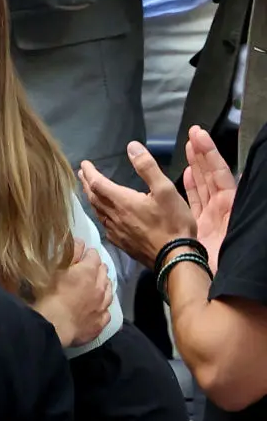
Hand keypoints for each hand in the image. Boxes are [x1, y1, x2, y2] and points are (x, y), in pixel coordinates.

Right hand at [36, 240, 112, 347]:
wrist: (54, 325)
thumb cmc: (50, 293)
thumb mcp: (56, 269)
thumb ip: (71, 254)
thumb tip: (81, 242)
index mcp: (88, 272)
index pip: (94, 257)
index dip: (89, 253)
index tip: (85, 252)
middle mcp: (100, 288)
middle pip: (104, 274)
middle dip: (99, 269)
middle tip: (92, 267)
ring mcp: (102, 307)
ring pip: (109, 293)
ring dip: (105, 286)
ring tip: (100, 284)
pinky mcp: (99, 324)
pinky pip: (106, 313)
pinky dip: (104, 307)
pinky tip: (100, 308)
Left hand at [79, 142, 196, 268]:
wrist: (175, 259)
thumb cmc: (173, 223)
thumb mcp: (165, 190)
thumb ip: (147, 167)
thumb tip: (131, 147)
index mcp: (122, 201)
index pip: (97, 183)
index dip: (89, 172)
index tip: (84, 164)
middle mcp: (114, 216)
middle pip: (94, 197)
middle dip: (87, 184)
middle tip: (82, 174)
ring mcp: (116, 231)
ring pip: (98, 212)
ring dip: (92, 198)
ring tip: (89, 191)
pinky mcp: (121, 243)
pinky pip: (105, 225)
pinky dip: (100, 214)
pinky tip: (104, 216)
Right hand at [182, 126, 235, 271]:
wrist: (211, 286)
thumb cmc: (223, 259)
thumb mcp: (232, 225)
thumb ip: (228, 198)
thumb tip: (215, 178)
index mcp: (230, 206)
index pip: (221, 173)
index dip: (210, 153)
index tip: (199, 135)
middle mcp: (223, 210)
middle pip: (213, 175)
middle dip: (203, 154)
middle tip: (194, 133)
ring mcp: (212, 219)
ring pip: (204, 186)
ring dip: (197, 166)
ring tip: (190, 147)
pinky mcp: (200, 228)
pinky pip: (196, 201)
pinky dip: (191, 186)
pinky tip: (188, 174)